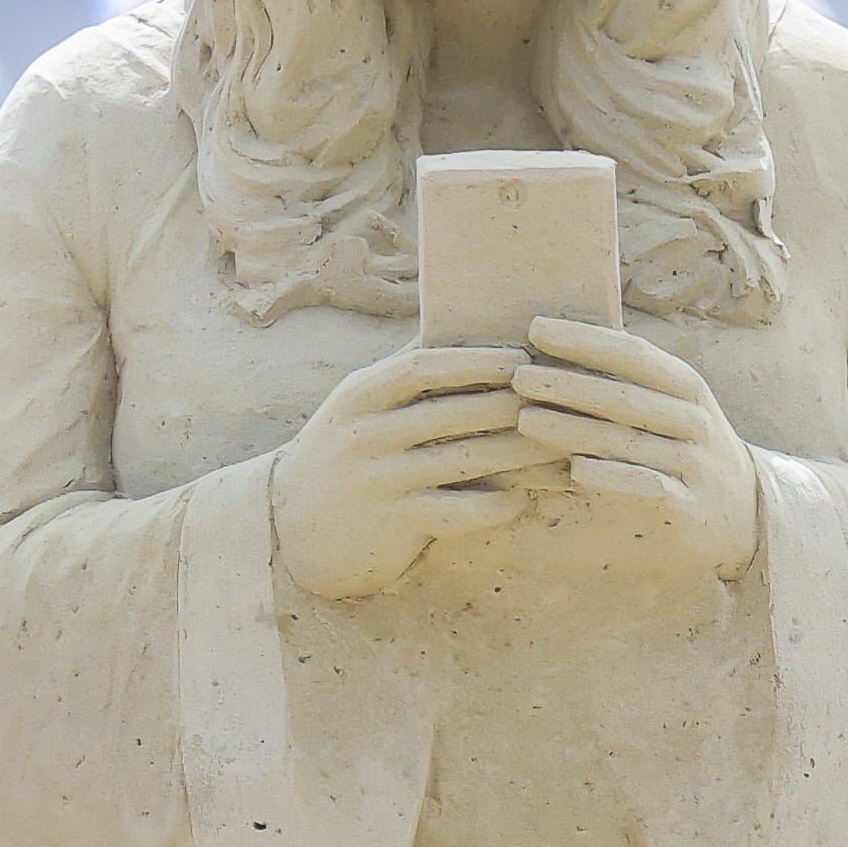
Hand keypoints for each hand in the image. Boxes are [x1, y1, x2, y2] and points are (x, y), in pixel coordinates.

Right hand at [272, 343, 545, 602]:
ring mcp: (380, 481)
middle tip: (558, 400)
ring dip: (517, 454)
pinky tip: (521, 498)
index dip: (474, 361)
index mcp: (359, 397)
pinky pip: (457, 511)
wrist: (289, 529)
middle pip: (452, 413)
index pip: (421, 368)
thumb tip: (457, 316)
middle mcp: (366, 435)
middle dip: (510, 406)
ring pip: (463, 461)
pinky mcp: (394, 525)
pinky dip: (494, 504)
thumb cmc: (341, 455)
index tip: (520, 359)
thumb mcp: (357, 407)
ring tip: (557, 446)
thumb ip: (402, 372)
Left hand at [514, 318, 762, 578]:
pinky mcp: (687, 504)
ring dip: (573, 430)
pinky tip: (575, 471)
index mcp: (687, 386)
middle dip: (568, 384)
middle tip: (518, 377)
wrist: (745, 509)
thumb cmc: (688, 446)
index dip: (585, 339)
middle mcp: (693, 419)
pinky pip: (647, 486)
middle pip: (624, 396)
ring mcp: (693, 462)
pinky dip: (612, 477)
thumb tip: (561, 343)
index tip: (536, 329)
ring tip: (525, 420)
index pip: (633, 353)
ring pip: (627, 441)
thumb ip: (629, 379)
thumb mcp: (673, 405)